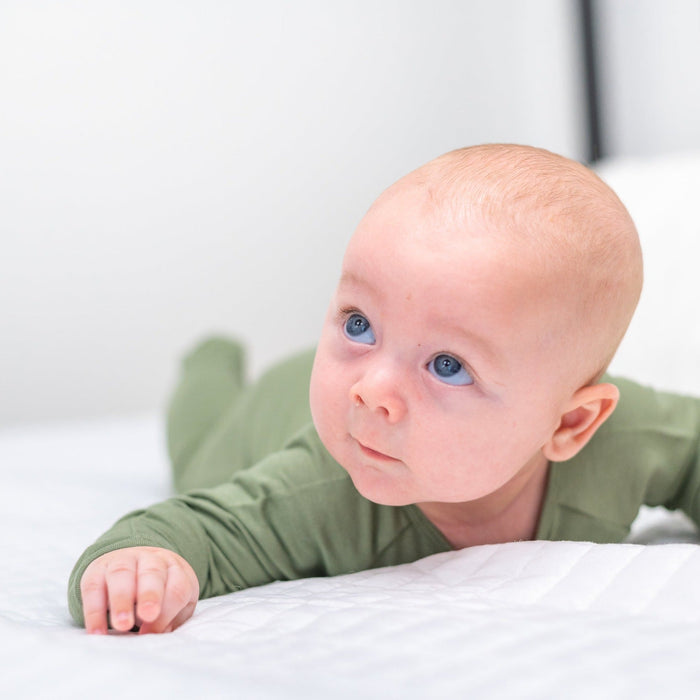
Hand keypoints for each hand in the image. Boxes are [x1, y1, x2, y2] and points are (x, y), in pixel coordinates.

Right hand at [80, 546, 199, 634]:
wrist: (137, 566)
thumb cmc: (161, 594)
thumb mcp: (176, 605)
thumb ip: (172, 619)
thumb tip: (158, 635)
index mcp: (175, 569)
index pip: (178, 585)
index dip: (169, 608)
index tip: (156, 631)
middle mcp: (150, 559)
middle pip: (152, 572)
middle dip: (150, 595)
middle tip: (147, 616)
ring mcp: (123, 560)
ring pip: (121, 573)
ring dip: (121, 600)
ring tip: (122, 625)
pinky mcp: (97, 569)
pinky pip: (92, 586)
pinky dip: (94, 611)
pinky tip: (97, 632)